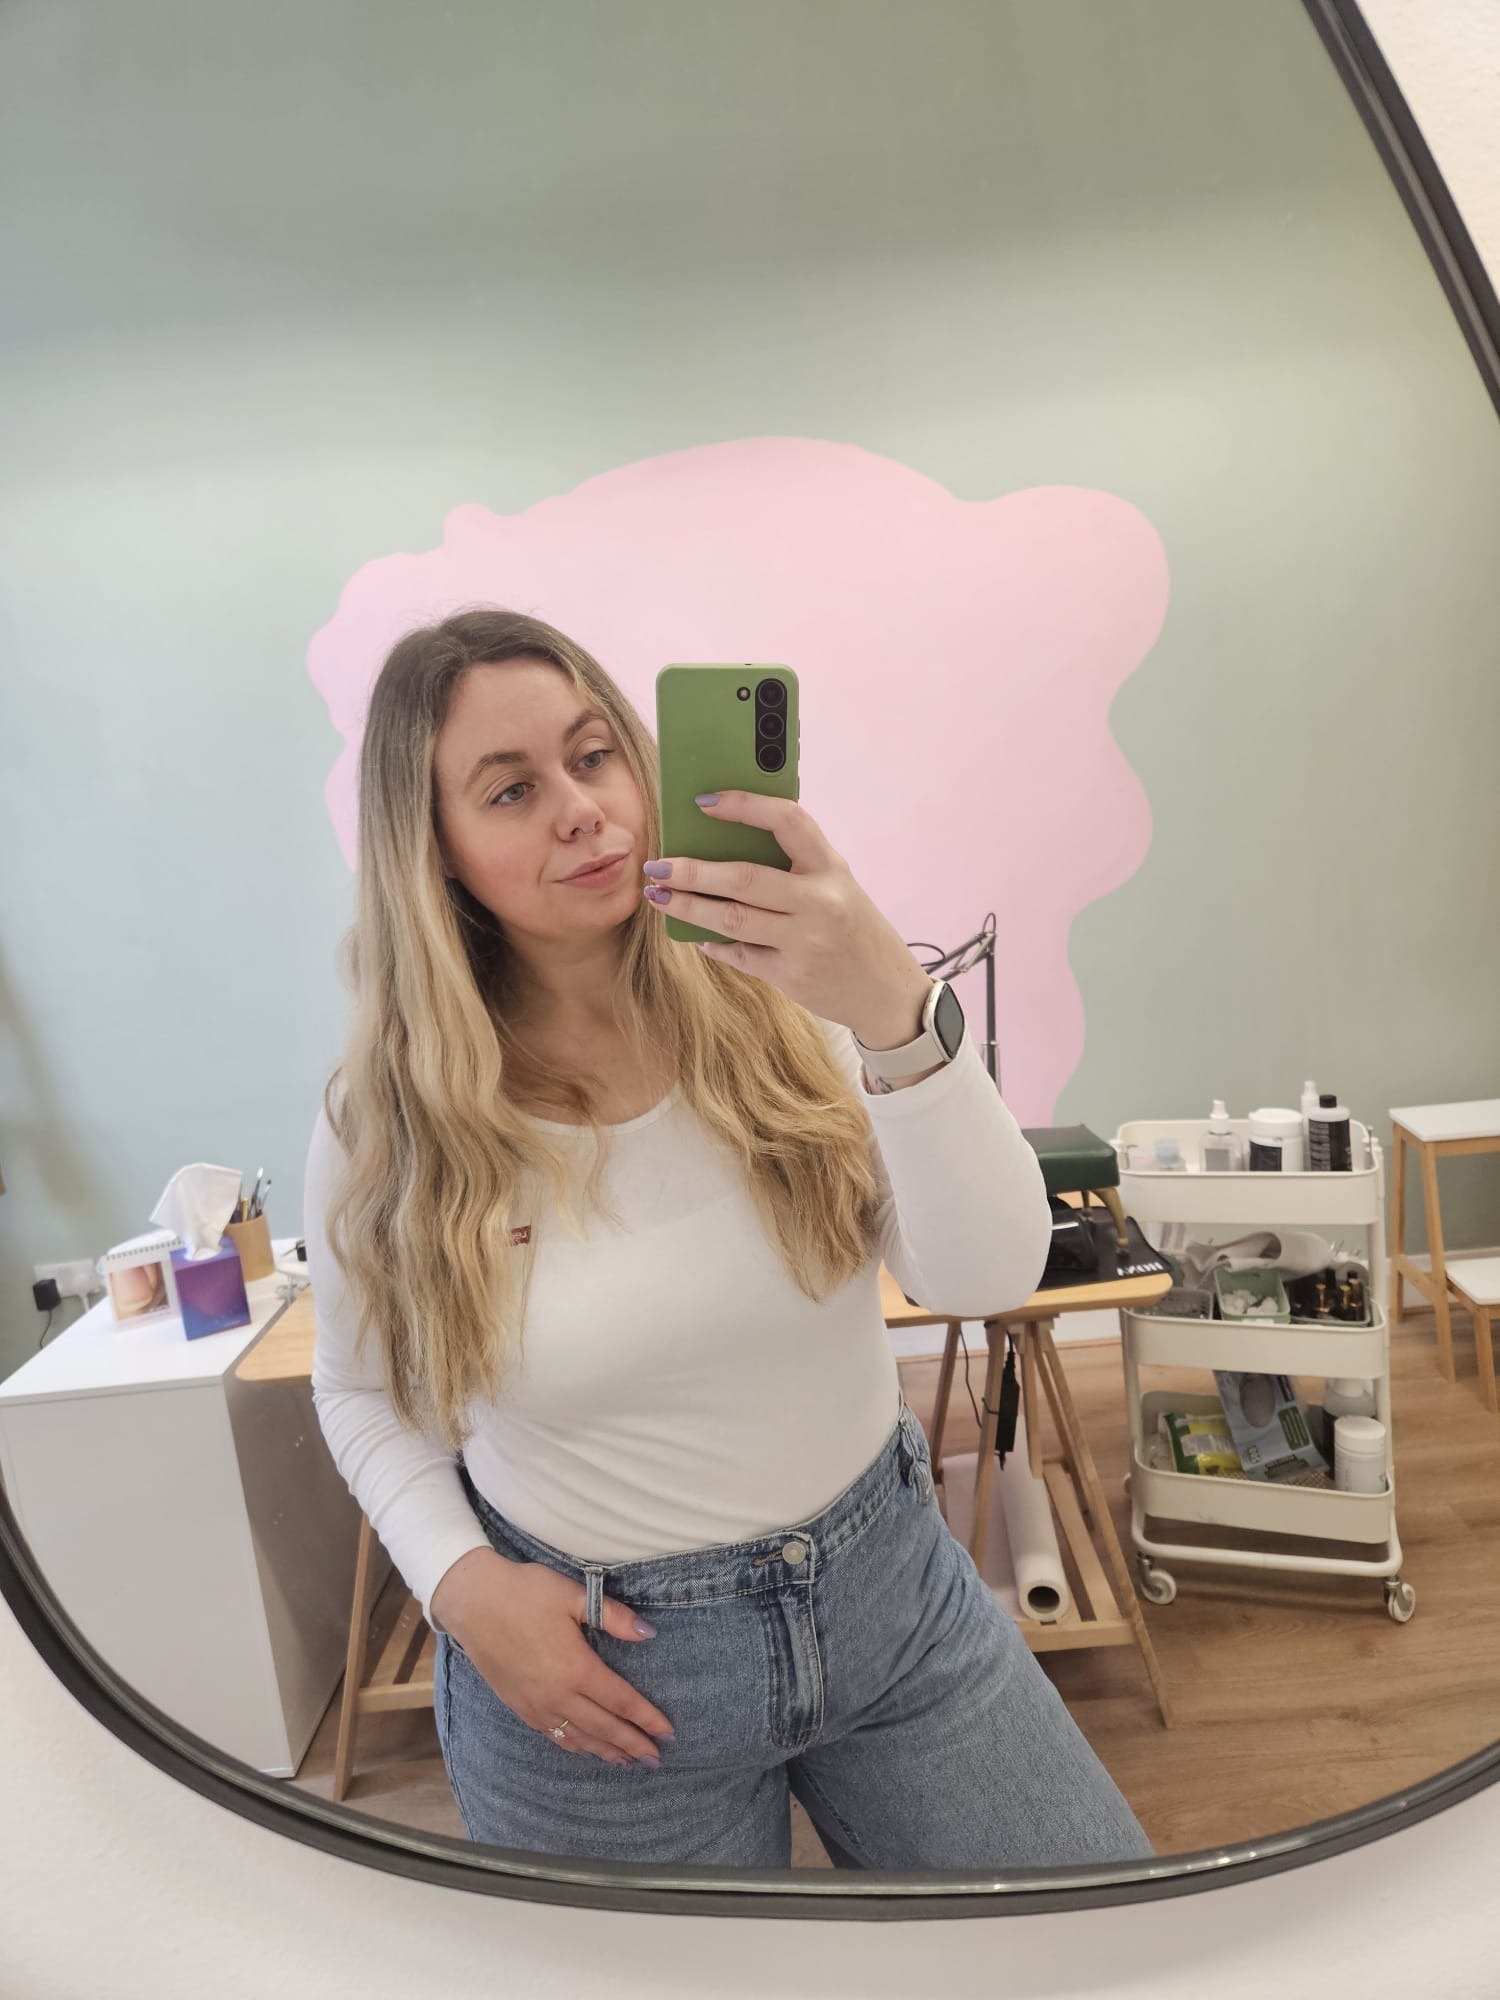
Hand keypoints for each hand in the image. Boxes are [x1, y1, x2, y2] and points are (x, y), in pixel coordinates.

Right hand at [430, 1548, 673, 1766]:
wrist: (471, 1602)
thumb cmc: (524, 1592)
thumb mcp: (572, 1595)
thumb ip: (613, 1616)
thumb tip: (648, 1633)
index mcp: (575, 1668)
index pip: (620, 1701)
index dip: (646, 1718)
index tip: (667, 1733)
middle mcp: (557, 1695)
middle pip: (603, 1728)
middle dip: (632, 1744)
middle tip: (656, 1759)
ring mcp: (535, 1705)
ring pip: (578, 1738)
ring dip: (606, 1751)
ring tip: (628, 1762)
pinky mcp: (519, 1706)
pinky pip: (553, 1735)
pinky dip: (575, 1746)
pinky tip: (585, 1749)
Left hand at [641, 791, 932, 1048]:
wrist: (889, 993)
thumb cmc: (855, 929)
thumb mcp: (837, 886)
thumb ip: (794, 866)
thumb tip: (723, 845)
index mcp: (832, 868)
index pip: (788, 821)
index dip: (744, 805)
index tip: (704, 800)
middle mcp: (820, 902)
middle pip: (744, 879)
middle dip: (692, 871)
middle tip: (657, 864)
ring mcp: (805, 942)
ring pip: (732, 920)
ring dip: (688, 907)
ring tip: (659, 896)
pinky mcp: (791, 976)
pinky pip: (739, 954)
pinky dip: (712, 943)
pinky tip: (694, 933)